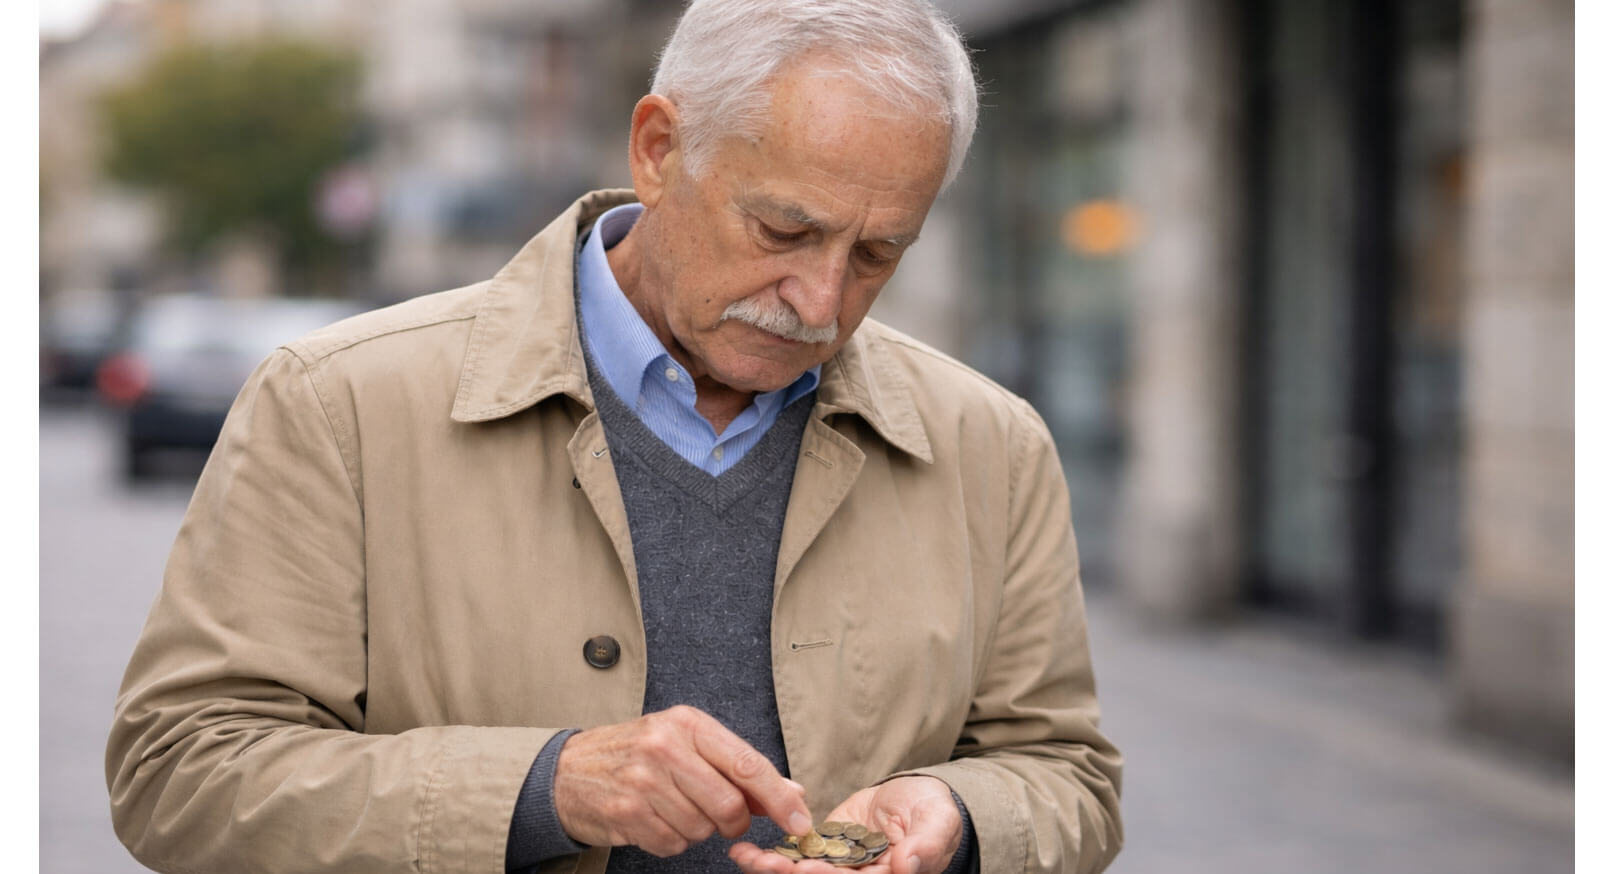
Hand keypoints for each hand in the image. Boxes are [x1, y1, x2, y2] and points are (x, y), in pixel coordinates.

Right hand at [552, 705, 812, 856]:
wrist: (568, 770)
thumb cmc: (638, 753)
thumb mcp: (687, 743)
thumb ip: (739, 767)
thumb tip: (793, 793)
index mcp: (688, 723)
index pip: (747, 764)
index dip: (779, 798)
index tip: (799, 820)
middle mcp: (664, 746)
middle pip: (729, 804)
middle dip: (732, 821)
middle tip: (718, 815)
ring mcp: (641, 780)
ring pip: (701, 829)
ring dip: (696, 829)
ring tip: (673, 808)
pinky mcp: (625, 812)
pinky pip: (672, 845)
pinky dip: (671, 840)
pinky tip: (654, 820)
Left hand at [728, 776, 962, 873]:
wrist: (914, 796)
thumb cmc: (933, 809)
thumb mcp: (938, 820)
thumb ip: (928, 844)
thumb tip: (909, 867)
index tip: (809, 871)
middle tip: (767, 864)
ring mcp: (839, 869)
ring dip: (774, 870)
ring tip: (746, 858)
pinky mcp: (822, 852)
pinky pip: (795, 857)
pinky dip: (771, 856)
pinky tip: (744, 852)